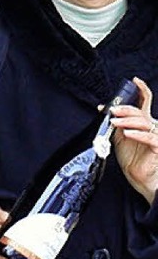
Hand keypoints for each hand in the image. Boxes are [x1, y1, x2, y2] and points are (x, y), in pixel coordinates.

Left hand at [110, 76, 157, 203]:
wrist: (139, 178)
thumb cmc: (132, 159)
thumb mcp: (119, 138)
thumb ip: (116, 125)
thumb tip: (105, 111)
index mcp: (143, 122)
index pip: (145, 102)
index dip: (141, 90)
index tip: (134, 81)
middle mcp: (151, 126)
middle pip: (140, 111)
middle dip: (125, 108)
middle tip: (112, 109)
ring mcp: (156, 136)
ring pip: (144, 122)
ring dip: (127, 120)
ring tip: (116, 122)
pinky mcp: (157, 147)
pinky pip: (150, 137)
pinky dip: (137, 134)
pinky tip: (127, 133)